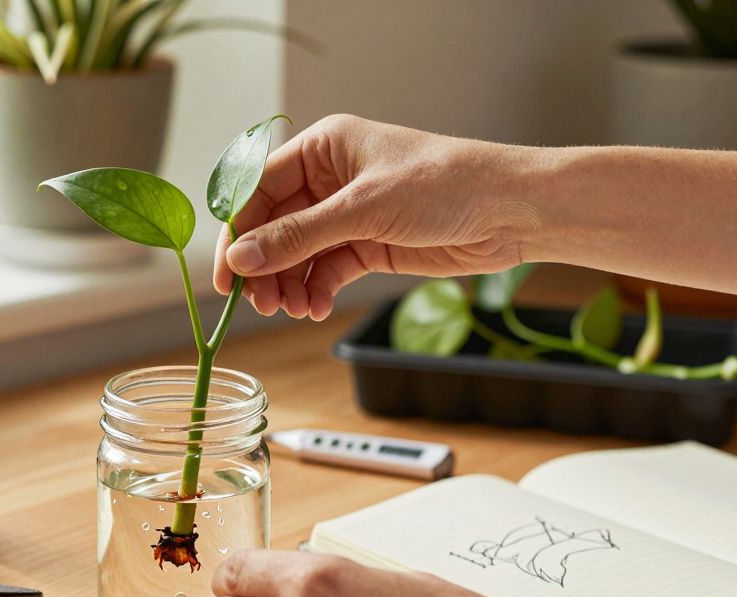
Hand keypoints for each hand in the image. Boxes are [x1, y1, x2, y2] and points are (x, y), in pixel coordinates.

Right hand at [212, 114, 543, 319]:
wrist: (510, 211)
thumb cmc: (446, 184)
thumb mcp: (363, 209)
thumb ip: (298, 236)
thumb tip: (241, 258)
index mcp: (323, 148)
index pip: (259, 190)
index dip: (238, 231)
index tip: (226, 273)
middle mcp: (330, 180)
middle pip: (274, 227)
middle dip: (263, 267)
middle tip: (258, 303)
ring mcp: (348, 215)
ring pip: (297, 255)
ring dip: (288, 284)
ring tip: (291, 308)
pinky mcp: (368, 246)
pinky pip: (324, 271)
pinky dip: (316, 291)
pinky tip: (316, 307)